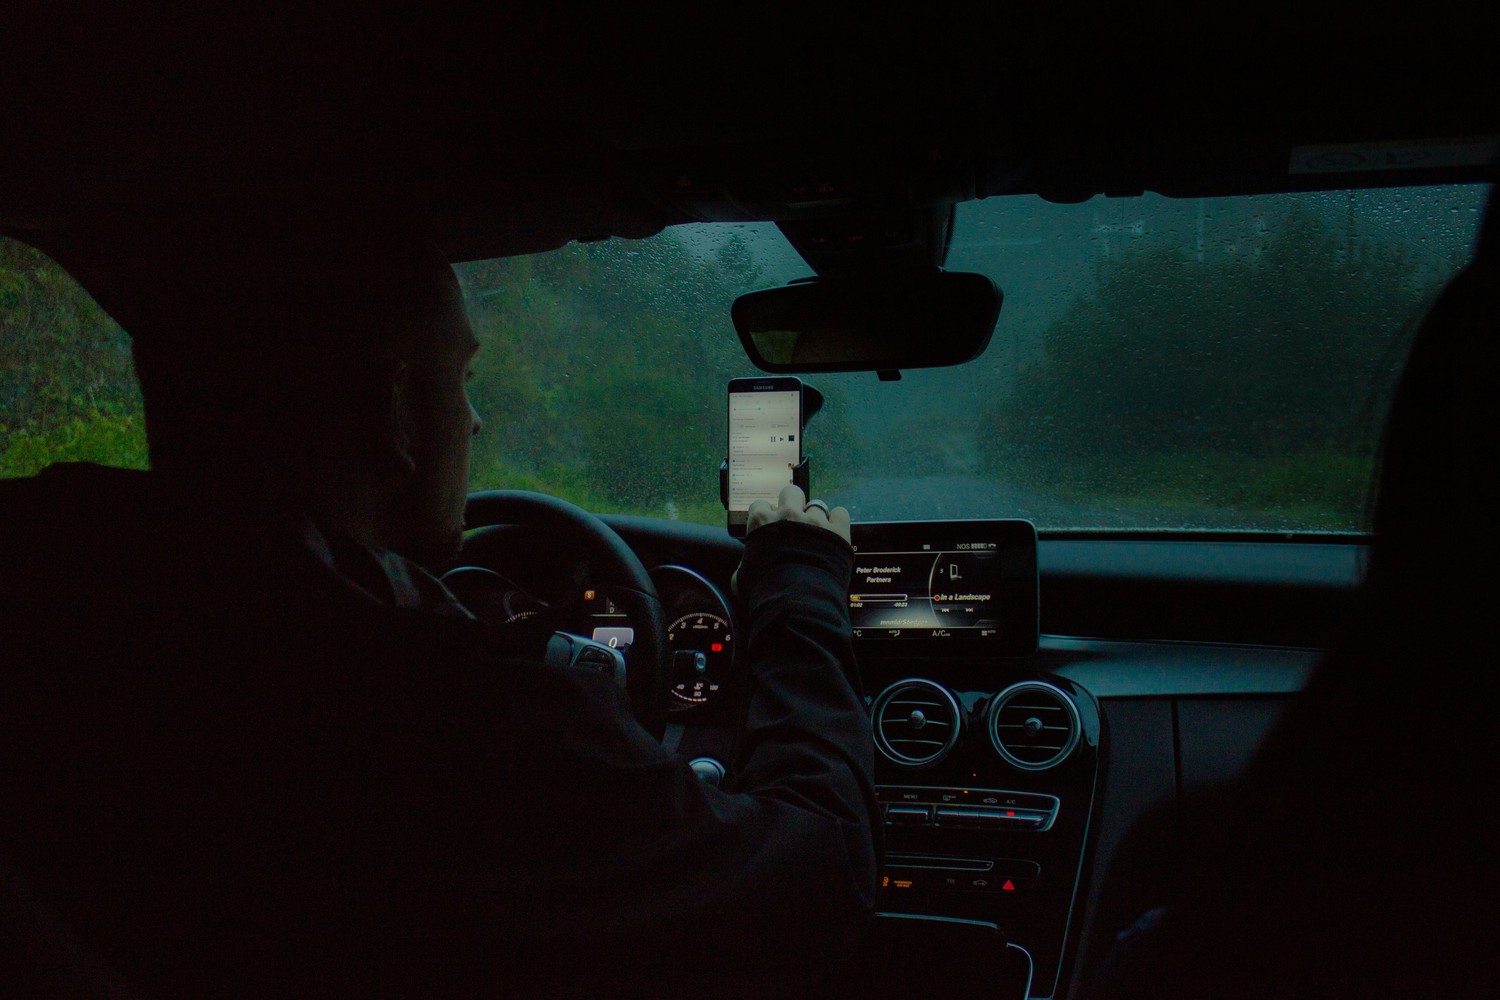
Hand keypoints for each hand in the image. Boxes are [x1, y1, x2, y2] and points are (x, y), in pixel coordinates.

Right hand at [733, 484, 850, 596]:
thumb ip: (744, 568)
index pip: (760, 504)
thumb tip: (742, 573)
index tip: (769, 525)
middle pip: (791, 492)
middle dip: (792, 503)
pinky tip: (834, 533)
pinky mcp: (837, 531)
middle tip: (794, 521)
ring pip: (817, 504)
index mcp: (762, 523)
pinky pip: (840, 513)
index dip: (766, 515)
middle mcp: (788, 515)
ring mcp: (815, 521)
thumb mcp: (744, 579)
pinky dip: (838, 522)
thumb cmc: (766, 592)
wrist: (797, 604)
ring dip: (816, 517)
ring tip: (816, 533)